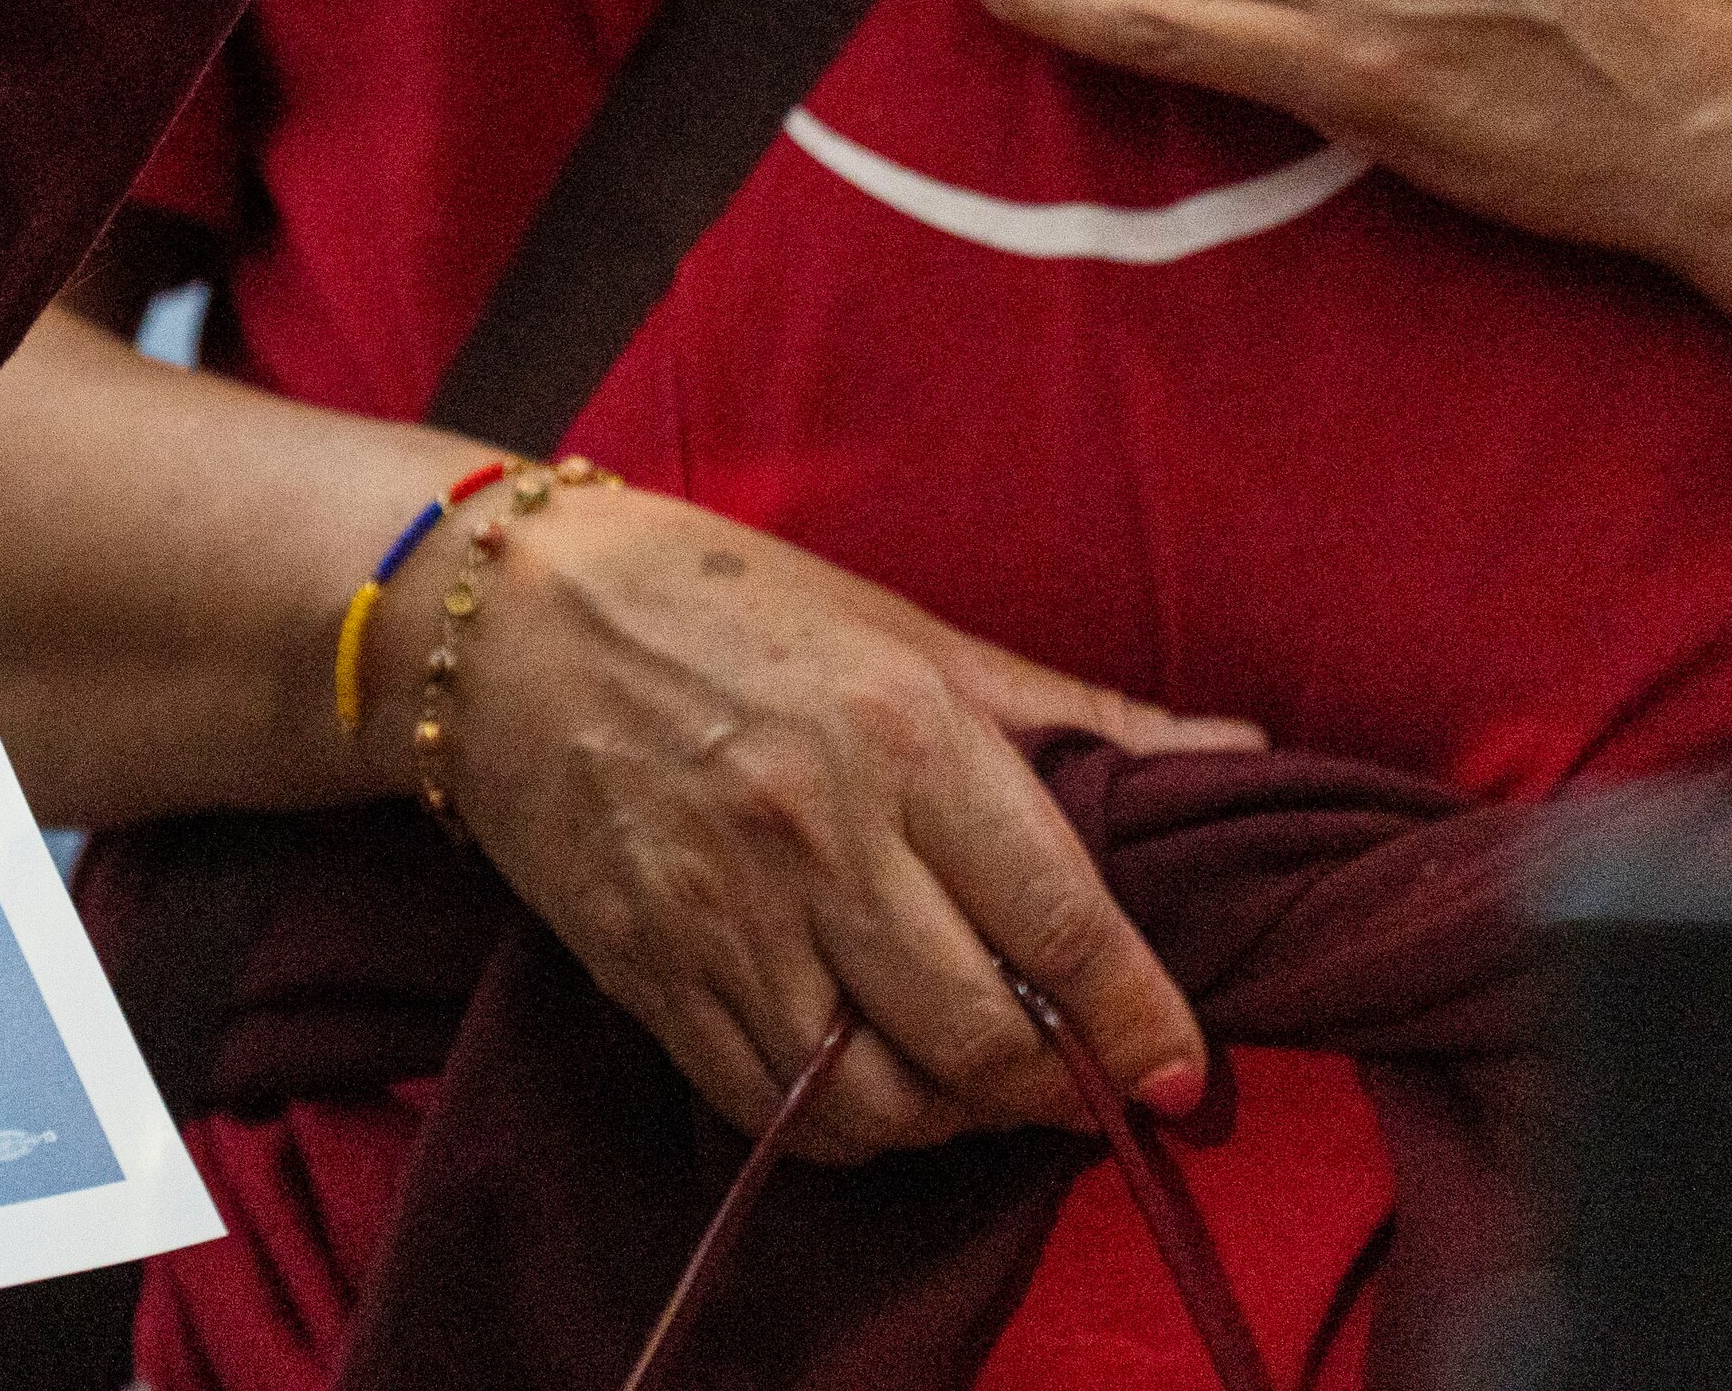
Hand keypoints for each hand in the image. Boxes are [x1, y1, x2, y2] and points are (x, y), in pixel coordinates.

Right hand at [405, 481, 1257, 1162]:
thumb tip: (1237, 755)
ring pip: (879, 1103)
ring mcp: (722, 915)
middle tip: (1083, 1081)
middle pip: (978, 1039)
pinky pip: (773, 1109)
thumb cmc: (717, 601)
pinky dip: (846, 1129)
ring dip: (952, 1120)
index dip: (1142, 1021)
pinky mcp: (647, 969)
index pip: (1060, 925)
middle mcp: (817, 837)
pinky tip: (871, 1085)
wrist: (493, 618)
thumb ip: (1072, 716)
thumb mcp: (906, 628)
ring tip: (973, 1083)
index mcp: (900, 734)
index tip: (1182, 1075)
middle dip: (1054, 1089)